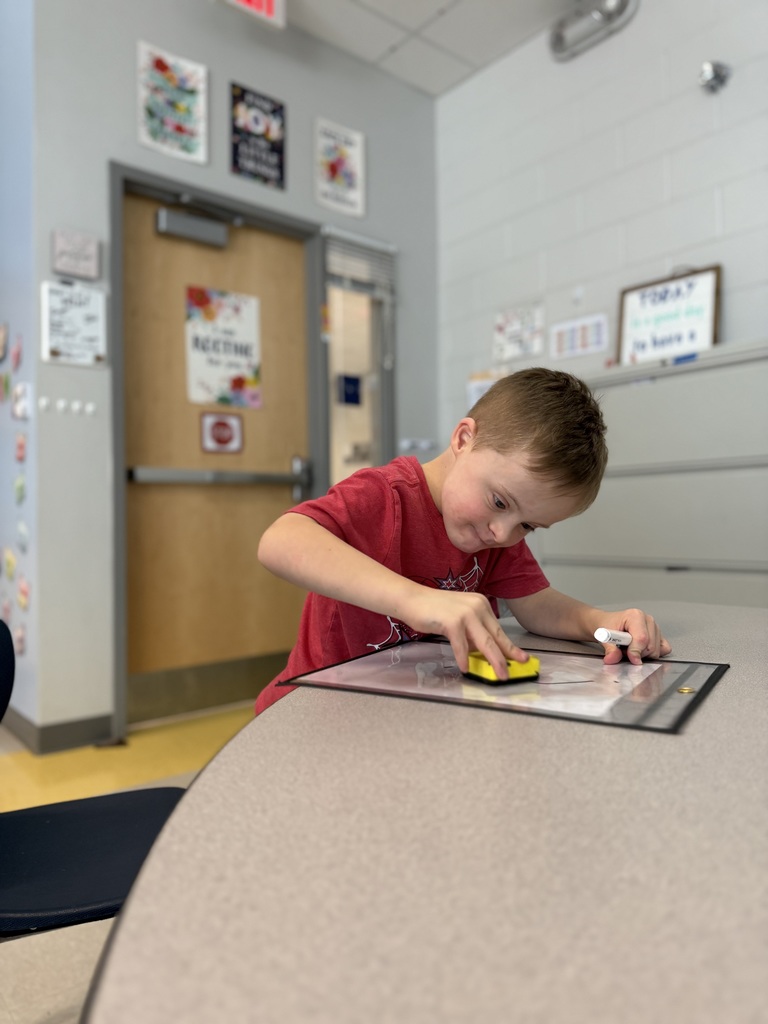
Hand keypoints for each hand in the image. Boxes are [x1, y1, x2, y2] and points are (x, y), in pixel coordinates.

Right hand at [403, 589, 527, 680]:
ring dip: (493, 661)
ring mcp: (465, 613)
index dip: (510, 647)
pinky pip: (461, 645)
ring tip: (499, 674)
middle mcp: (477, 606)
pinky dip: (463, 658)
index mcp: (481, 604)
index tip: (522, 658)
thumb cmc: (433, 610)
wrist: (411, 599)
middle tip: (514, 672)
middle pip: (496, 637)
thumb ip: (473, 632)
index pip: (499, 630)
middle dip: (507, 657)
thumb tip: (484, 652)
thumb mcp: (459, 618)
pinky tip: (465, 668)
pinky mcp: (452, 621)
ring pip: (485, 642)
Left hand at [598, 608, 671, 664]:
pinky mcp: (660, 635)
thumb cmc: (608, 626)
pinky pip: (664, 649)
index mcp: (635, 616)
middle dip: (637, 654)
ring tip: (631, 648)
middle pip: (650, 646)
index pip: (642, 638)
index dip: (635, 651)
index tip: (630, 659)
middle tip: (625, 650)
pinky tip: (642, 650)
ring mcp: (655, 627)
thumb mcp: (604, 636)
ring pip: (656, 650)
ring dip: (643, 655)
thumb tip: (612, 658)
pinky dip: (653, 654)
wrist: (610, 623)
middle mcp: (648, 620)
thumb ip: (609, 649)